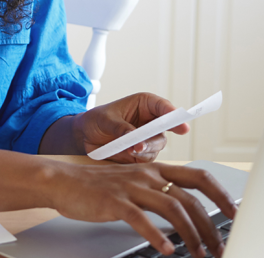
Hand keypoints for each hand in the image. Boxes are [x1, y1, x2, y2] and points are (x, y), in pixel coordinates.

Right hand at [45, 162, 236, 257]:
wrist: (65, 181)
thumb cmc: (101, 186)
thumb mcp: (136, 183)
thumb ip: (160, 193)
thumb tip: (187, 214)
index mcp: (157, 169)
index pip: (199, 176)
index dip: (220, 194)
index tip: (235, 213)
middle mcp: (148, 175)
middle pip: (190, 197)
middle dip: (210, 224)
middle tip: (219, 246)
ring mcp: (132, 187)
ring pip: (172, 208)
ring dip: (189, 234)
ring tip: (198, 253)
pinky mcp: (114, 202)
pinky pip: (140, 219)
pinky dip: (156, 235)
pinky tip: (166, 250)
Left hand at [74, 93, 189, 162]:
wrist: (85, 137)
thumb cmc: (96, 120)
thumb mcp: (106, 120)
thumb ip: (121, 128)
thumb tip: (135, 139)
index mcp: (145, 105)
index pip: (163, 107)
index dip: (172, 113)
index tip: (179, 120)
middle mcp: (150, 121)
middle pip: (164, 130)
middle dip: (155, 138)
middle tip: (142, 144)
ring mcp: (147, 139)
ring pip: (157, 146)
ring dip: (145, 149)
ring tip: (129, 149)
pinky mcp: (141, 154)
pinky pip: (147, 159)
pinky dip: (138, 159)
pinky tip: (127, 155)